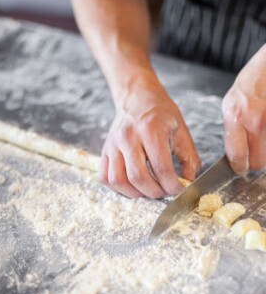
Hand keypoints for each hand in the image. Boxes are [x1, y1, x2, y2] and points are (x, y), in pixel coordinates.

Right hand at [100, 79, 199, 197]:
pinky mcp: (104, 151)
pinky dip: (117, 188)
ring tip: (147, 191)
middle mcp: (128, 137)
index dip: (172, 185)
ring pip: (118, 180)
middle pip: (138, 177)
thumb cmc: (161, 115)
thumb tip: (187, 182)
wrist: (137, 100)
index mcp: (151, 130)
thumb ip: (189, 159)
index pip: (161, 167)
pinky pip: (104, 177)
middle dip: (154, 192)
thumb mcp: (182, 133)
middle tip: (164, 192)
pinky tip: (131, 185)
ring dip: (135, 193)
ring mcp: (112, 145)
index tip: (178, 189)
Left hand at [223, 53, 265, 173]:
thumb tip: (237, 153)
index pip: (236, 155)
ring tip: (263, 138)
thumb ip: (234, 127)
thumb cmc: (254, 80)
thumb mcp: (233, 102)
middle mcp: (254, 119)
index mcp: (235, 116)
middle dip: (258, 163)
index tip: (242, 170)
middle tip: (257, 157)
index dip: (240, 167)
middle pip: (259, 161)